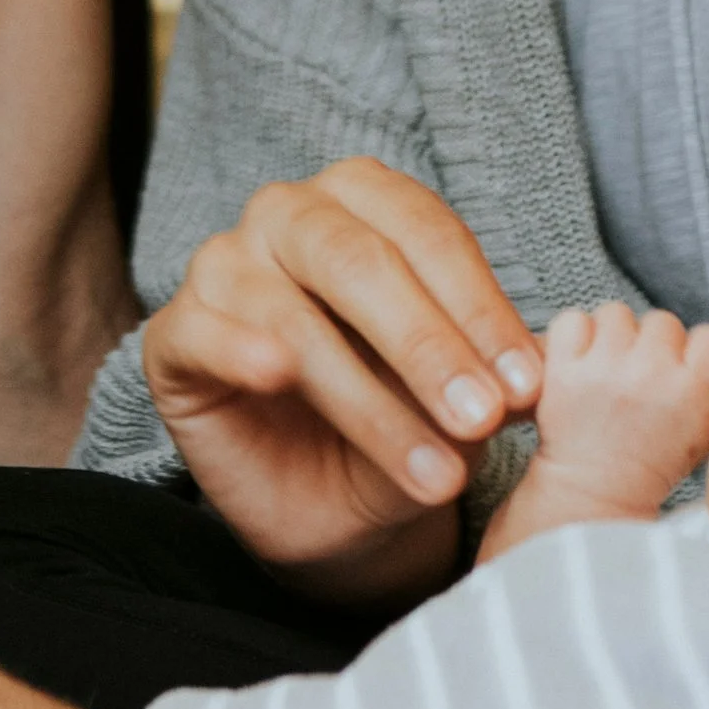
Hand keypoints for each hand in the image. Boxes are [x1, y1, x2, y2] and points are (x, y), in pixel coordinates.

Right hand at [142, 161, 541, 598]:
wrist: (331, 506)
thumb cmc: (400, 423)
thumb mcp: (458, 401)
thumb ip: (487, 375)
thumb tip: (534, 372)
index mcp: (366, 201)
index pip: (429, 236)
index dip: (482, 310)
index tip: (527, 388)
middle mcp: (289, 216)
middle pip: (359, 260)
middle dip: (429, 347)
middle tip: (481, 421)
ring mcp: (223, 266)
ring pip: (295, 315)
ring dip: (370, 400)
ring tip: (431, 471)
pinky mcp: (175, 334)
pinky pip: (206, 332)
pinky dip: (246, 351)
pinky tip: (281, 379)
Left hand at [479, 305, 708, 562]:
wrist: (593, 497)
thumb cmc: (650, 466)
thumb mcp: (703, 436)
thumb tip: (701, 348)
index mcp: (695, 391)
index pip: (708, 336)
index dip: (692, 351)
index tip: (678, 371)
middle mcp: (653, 373)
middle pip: (662, 321)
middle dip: (650, 344)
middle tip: (637, 375)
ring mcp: (606, 368)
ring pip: (616, 313)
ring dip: (611, 336)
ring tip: (605, 369)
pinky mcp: (564, 370)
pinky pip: (572, 320)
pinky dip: (572, 336)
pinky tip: (578, 364)